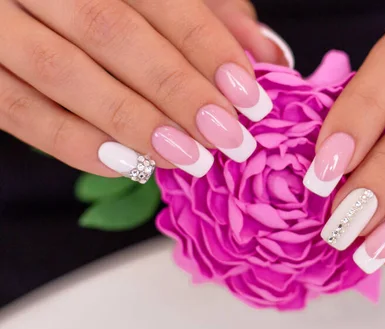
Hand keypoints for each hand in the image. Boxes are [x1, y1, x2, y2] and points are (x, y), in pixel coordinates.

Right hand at [0, 0, 290, 181]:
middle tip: (227, 137)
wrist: (21, 2)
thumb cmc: (103, 0)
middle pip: (109, 30)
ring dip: (131, 121)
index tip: (249, 98)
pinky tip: (126, 165)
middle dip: (176, 90)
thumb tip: (269, 55)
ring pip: (60, 69)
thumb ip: (213, 14)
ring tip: (188, 158)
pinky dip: (72, 143)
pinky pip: (16, 108)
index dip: (206, 47)